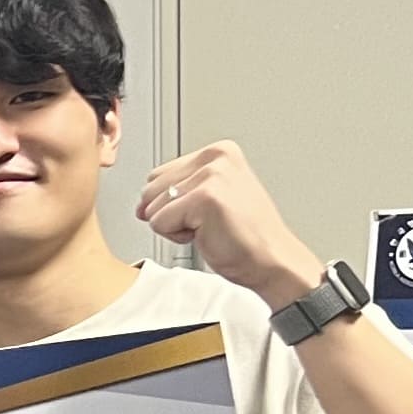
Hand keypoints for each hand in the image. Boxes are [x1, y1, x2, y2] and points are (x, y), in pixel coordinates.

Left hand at [135, 140, 319, 307]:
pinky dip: (178, 237)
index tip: (208, 212)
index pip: (158, 175)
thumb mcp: (209, 199)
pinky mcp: (204, 198)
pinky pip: (159, 223)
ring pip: (153, 207)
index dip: (173, 203)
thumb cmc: (244, 237)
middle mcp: (215, 157)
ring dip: (176, 226)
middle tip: (210, 223)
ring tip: (211, 227)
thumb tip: (140, 206)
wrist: (271, 262)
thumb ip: (174, 192)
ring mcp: (211, 175)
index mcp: (219, 151)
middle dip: (172, 214)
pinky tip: (209, 234)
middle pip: (150, 189)